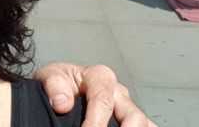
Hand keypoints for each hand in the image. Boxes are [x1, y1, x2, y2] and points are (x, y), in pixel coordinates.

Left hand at [35, 63, 155, 126]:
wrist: (61, 89)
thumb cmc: (58, 83)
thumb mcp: (50, 77)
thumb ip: (55, 86)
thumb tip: (62, 104)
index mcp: (100, 77)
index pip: (103, 100)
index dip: (95, 122)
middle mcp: (118, 91)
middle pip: (133, 115)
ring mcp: (127, 106)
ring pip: (144, 122)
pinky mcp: (131, 118)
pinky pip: (147, 125)